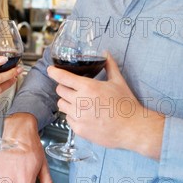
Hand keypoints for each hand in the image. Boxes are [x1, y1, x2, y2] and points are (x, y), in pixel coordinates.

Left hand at [47, 55, 163, 159]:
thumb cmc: (126, 105)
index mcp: (88, 87)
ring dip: (67, 101)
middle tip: (75, 89)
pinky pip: (67, 118)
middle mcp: (80, 101)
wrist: (132, 128)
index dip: (54, 72)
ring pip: (61, 105)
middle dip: (65, 87)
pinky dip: (73, 115)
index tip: (51, 70)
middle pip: (60, 90)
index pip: (63, 77)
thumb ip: (109, 65)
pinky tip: (85, 115)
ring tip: (81, 103)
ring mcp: (78, 116)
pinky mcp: (79, 129)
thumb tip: (105, 53)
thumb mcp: (118, 81)